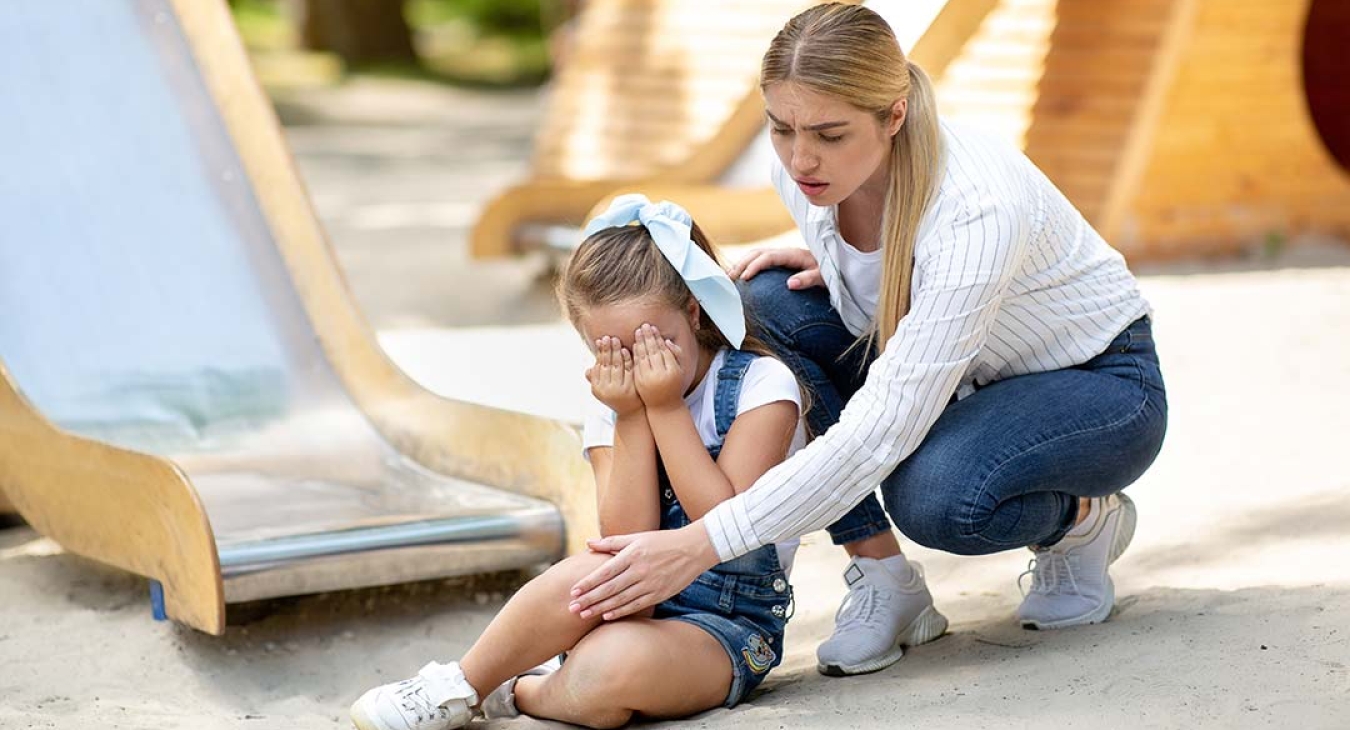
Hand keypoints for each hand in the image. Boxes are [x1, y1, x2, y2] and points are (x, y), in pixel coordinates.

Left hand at [569, 523, 720, 619]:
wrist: (693, 549)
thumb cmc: (662, 541)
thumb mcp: (637, 537)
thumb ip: (612, 542)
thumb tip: (588, 542)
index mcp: (633, 554)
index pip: (605, 571)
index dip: (588, 582)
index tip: (573, 591)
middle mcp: (640, 570)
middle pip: (609, 588)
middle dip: (589, 599)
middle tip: (572, 608)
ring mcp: (650, 583)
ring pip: (621, 599)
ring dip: (601, 608)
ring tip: (584, 615)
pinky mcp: (659, 594)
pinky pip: (636, 605)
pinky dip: (621, 612)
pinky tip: (607, 617)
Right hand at [585, 336, 641, 415]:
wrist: (631, 412)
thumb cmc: (616, 396)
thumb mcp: (603, 390)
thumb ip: (597, 379)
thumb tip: (587, 371)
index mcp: (597, 388)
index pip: (598, 366)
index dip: (600, 353)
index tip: (601, 340)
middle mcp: (606, 389)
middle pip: (607, 364)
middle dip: (607, 349)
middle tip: (608, 337)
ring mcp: (619, 388)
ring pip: (617, 366)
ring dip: (616, 351)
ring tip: (616, 340)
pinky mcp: (630, 387)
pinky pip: (628, 370)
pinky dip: (627, 359)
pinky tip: (626, 350)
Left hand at [632, 324, 683, 409]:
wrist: (663, 405)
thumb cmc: (673, 385)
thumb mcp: (680, 370)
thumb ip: (676, 354)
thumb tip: (666, 340)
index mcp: (672, 371)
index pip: (664, 350)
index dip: (658, 338)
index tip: (653, 328)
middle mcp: (660, 374)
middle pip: (653, 351)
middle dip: (648, 337)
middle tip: (644, 325)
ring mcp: (648, 379)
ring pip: (643, 357)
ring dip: (640, 342)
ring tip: (638, 331)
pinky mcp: (639, 382)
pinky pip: (636, 364)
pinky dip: (635, 353)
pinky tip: (634, 345)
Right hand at [726, 246, 822, 288]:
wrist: (835, 266)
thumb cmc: (830, 272)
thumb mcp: (823, 277)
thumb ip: (808, 279)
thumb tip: (790, 284)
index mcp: (793, 254)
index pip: (768, 256)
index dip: (755, 266)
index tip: (744, 278)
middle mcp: (784, 253)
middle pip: (757, 253)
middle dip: (741, 264)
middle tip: (728, 279)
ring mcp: (781, 256)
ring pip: (755, 255)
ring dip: (741, 264)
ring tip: (728, 278)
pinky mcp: (780, 262)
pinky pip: (759, 261)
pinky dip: (746, 266)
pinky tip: (739, 278)